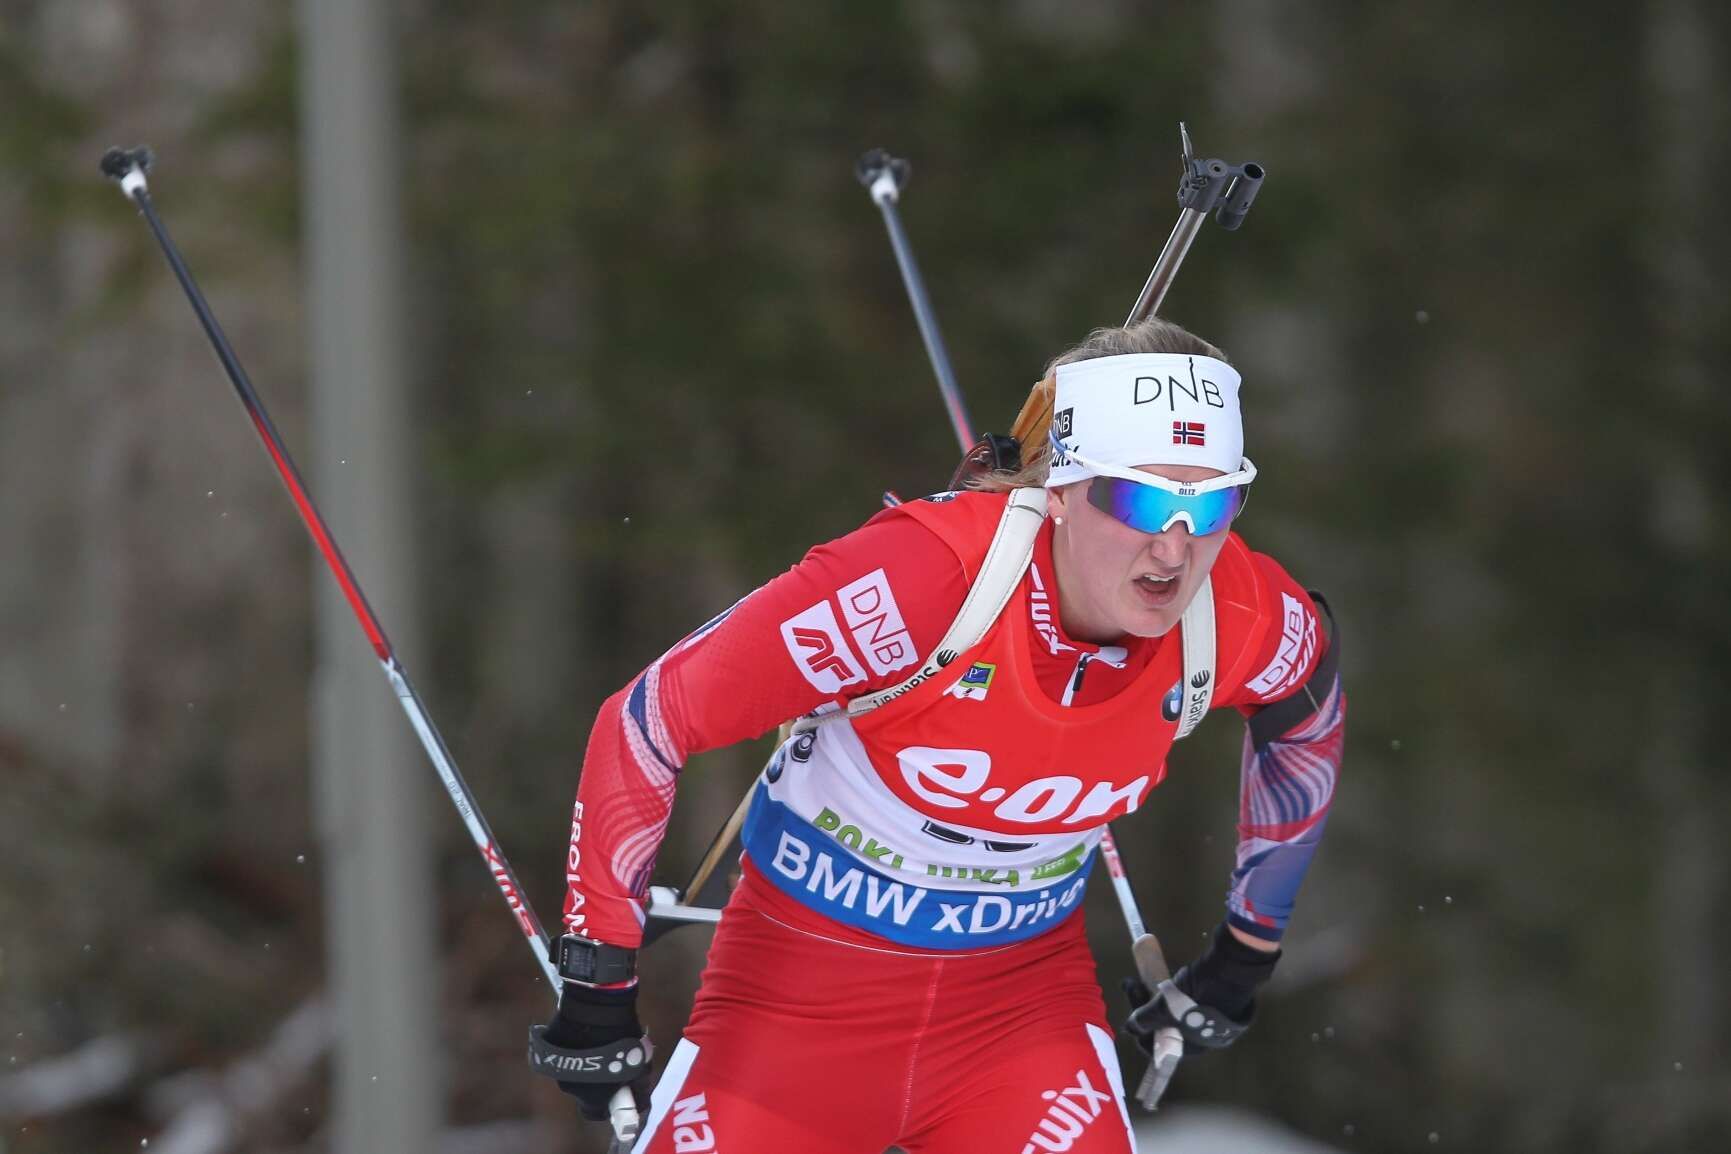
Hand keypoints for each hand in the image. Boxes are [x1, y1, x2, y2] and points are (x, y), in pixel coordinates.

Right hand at [528, 982, 650, 1121]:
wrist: (597, 1004)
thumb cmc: (622, 1037)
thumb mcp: (640, 1065)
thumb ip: (638, 1090)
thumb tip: (641, 1106)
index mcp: (591, 1096)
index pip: (597, 1113)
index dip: (609, 1106)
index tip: (618, 1092)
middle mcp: (570, 1087)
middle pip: (584, 1093)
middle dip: (597, 1083)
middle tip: (612, 1063)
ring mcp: (556, 1068)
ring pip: (574, 1072)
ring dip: (586, 1063)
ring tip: (600, 1042)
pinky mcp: (548, 1049)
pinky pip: (563, 1055)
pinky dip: (573, 1049)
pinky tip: (585, 1033)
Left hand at [1123, 922, 1278, 1055]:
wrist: (1231, 971)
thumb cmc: (1196, 996)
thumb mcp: (1164, 1009)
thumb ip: (1145, 1020)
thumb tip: (1130, 1029)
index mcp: (1194, 1046)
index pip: (1159, 1046)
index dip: (1140, 1029)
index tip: (1131, 1008)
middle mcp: (1203, 1037)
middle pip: (1164, 1027)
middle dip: (1145, 1007)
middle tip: (1133, 984)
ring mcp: (1210, 1019)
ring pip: (1174, 1013)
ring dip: (1156, 999)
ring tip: (1144, 978)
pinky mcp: (1215, 1002)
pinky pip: (1187, 1002)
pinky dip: (1172, 994)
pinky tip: (1166, 980)